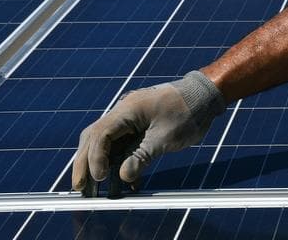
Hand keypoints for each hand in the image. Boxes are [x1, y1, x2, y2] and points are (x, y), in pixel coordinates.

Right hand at [71, 71, 225, 192]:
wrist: (206, 96)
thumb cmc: (188, 111)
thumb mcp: (166, 137)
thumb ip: (142, 157)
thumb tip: (122, 177)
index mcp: (127, 110)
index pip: (100, 135)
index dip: (95, 158)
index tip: (99, 178)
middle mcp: (123, 113)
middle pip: (95, 139)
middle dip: (86, 164)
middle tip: (81, 189)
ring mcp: (129, 120)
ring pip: (105, 144)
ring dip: (100, 166)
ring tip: (95, 192)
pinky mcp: (138, 128)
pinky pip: (122, 147)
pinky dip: (120, 164)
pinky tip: (125, 183)